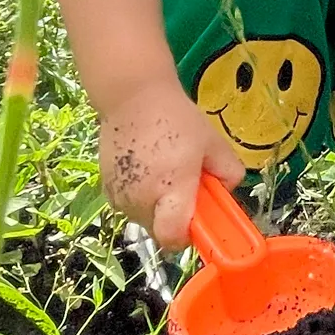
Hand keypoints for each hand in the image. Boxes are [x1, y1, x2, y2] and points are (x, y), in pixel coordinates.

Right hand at [97, 81, 244, 249]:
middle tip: (183, 187)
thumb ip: (229, 171)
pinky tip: (145, 168)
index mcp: (172, 188)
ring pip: (143, 219)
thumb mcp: (213, 143)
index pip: (172, 237)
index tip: (196, 221)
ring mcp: (120, 196)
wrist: (133, 98)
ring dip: (155, 206)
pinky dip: (138, 196)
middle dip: (175, 217)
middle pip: (160, 230)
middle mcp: (142, 198)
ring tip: (162, 171)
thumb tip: (228, 192)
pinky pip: (128, 205)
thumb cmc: (177, 119)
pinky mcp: (105, 189)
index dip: (186, 237)